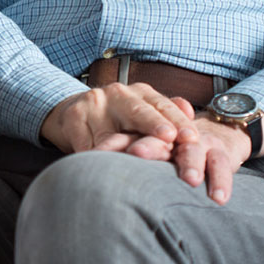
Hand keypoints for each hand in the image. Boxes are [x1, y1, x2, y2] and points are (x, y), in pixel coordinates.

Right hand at [41, 81, 198, 154]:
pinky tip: (102, 171)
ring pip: (110, 135)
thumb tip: (191, 110)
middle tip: (168, 138)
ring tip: (135, 166)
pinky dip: (95, 159)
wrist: (74, 112)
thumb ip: (167, 113)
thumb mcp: (144, 111)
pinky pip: (86, 144)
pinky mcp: (72, 118)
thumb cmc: (119, 118)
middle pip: (138, 112)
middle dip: (154, 125)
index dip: (178, 121)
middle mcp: (117, 94)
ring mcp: (93, 103)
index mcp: (140, 92)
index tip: (191, 137)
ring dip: (121, 152)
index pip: (163, 106)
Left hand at [117, 109, 253, 204]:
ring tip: (189, 180)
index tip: (109, 152)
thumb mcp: (131, 139)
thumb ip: (110, 148)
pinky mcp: (219, 149)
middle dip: (151, 144)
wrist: (200, 131)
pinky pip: (221, 163)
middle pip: (158, 130)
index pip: (127, 127)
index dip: (115, 139)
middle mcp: (168, 124)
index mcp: (142, 115)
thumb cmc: (154, 141)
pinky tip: (218, 198)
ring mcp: (196, 136)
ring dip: (190, 162)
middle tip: (138, 155)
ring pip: (191, 146)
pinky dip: (221, 179)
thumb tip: (84, 162)